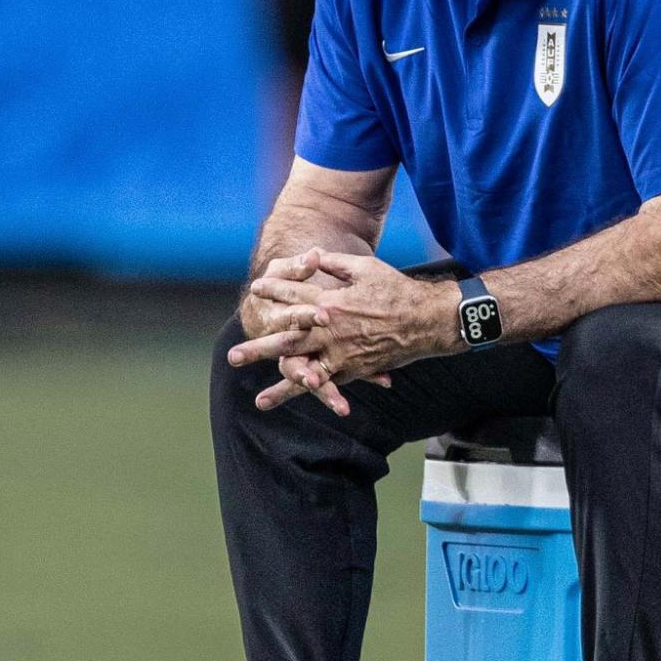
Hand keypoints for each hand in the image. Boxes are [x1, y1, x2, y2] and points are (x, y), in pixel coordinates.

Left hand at [230, 252, 453, 414]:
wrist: (426, 320)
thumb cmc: (395, 289)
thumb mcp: (364, 267)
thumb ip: (334, 264)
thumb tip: (311, 255)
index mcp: (332, 304)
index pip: (295, 297)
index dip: (274, 291)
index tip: (255, 289)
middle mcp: (331, 332)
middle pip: (288, 342)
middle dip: (259, 349)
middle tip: (234, 357)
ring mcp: (342, 354)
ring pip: (306, 373)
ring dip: (281, 387)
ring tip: (258, 401)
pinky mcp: (354, 369)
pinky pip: (329, 384)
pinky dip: (312, 394)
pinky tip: (300, 405)